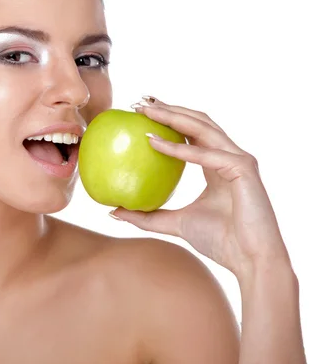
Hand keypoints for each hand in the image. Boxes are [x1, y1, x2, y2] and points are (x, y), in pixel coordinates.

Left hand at [110, 96, 290, 278]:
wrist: (250, 261)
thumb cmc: (219, 241)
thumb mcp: (174, 223)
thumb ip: (146, 216)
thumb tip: (112, 211)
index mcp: (217, 164)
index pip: (192, 132)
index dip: (169, 117)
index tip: (141, 110)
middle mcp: (229, 157)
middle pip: (197, 122)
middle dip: (168, 108)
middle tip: (138, 102)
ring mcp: (239, 160)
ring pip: (203, 128)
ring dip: (172, 117)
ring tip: (145, 111)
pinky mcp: (243, 169)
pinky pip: (206, 155)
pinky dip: (180, 149)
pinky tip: (155, 143)